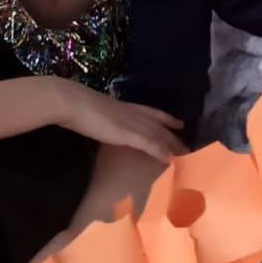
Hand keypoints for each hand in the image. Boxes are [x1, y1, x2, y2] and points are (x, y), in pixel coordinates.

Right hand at [55, 81, 182, 164]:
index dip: (166, 118)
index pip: (151, 112)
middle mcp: (132, 113)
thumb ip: (102, 115)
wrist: (73, 102)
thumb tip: (101, 119)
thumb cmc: (77, 104)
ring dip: (172, 146)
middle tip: (188, 146)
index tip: (179, 123)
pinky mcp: (128, 134)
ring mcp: (132, 123)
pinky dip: (161, 152)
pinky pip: (150, 145)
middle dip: (173, 136)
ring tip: (186, 155)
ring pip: (158, 135)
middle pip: (159, 125)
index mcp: (124, 106)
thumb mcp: (94, 109)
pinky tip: (170, 160)